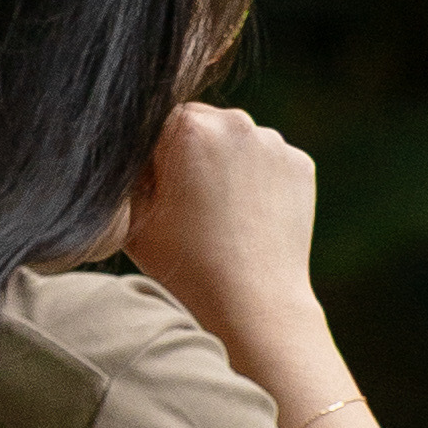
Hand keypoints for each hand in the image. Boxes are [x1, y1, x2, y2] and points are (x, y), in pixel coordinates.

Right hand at [123, 100, 327, 371]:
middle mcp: (235, 122)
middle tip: (189, 206)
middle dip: (191, 154)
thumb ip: (126, 172)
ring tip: (220, 216)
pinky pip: (268, 160)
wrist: (251, 305)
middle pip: (201, 125)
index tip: (157, 193)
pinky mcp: (300, 165)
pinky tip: (248, 217)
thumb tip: (130, 150)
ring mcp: (274, 143)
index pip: (156, 122)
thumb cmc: (183, 266)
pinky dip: (258, 179)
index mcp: (187, 127)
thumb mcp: (132, 216)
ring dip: (226, 164)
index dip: (152, 157)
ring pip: (237, 141)